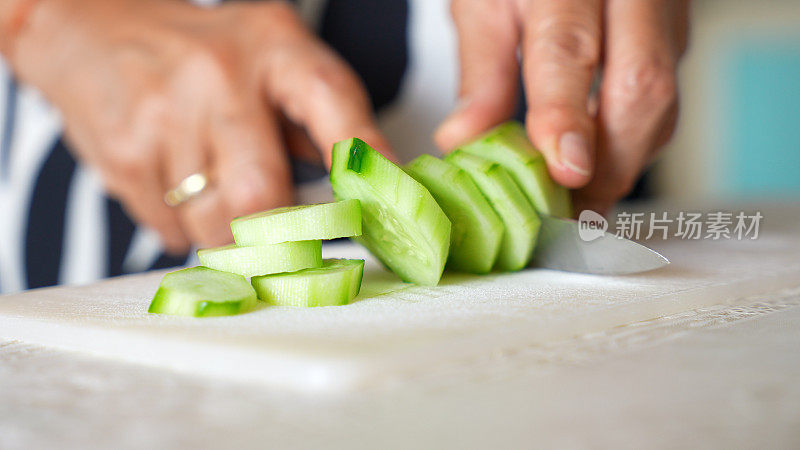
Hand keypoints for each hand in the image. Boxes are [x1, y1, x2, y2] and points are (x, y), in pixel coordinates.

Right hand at [10, 0, 393, 251]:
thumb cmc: (200, 50)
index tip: (385, 200)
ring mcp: (166, 116)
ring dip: (225, 232)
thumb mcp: (270, 54)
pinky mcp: (125, 155)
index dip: (363, 156)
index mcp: (274, 47)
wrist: (93, 32)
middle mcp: (220, 77)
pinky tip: (178, 184)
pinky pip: (170, 229)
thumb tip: (362, 190)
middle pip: (260, 196)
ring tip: (216, 189)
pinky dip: (183, 226)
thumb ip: (316, 119)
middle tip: (278, 234)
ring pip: (214, 226)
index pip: (332, 101)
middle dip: (274, 233)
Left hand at [436, 0, 688, 214]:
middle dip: (607, 163)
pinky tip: (599, 166)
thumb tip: (465, 141)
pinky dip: (632, 143)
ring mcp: (666, 14)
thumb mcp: (483, 3)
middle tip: (568, 211)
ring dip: (622, 162)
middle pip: (641, 88)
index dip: (568, 118)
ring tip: (578, 199)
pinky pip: (667, 99)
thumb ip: (481, 72)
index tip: (563, 173)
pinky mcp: (676, 34)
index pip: (571, 52)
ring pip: (663, 103)